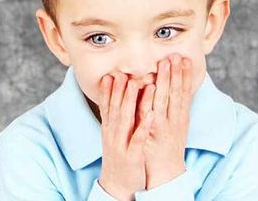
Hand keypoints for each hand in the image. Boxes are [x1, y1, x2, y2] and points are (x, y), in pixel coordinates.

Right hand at [98, 71, 156, 199]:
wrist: (117, 185)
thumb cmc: (120, 156)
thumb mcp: (114, 135)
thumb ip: (116, 117)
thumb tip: (118, 97)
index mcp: (109, 129)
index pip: (107, 106)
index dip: (108, 90)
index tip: (111, 73)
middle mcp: (113, 134)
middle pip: (115, 108)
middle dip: (119, 90)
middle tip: (123, 72)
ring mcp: (122, 144)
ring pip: (126, 120)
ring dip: (131, 101)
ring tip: (137, 84)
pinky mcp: (132, 155)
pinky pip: (138, 138)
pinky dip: (143, 125)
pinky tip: (150, 113)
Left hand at [143, 53, 192, 189]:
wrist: (165, 170)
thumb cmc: (169, 144)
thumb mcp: (178, 124)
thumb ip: (176, 106)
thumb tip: (177, 86)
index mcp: (182, 116)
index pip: (184, 91)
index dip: (184, 75)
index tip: (184, 59)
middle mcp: (175, 119)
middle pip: (176, 92)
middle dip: (175, 73)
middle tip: (174, 55)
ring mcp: (164, 125)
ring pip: (165, 99)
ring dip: (165, 80)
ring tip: (164, 64)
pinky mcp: (152, 132)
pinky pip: (150, 114)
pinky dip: (151, 99)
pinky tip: (150, 87)